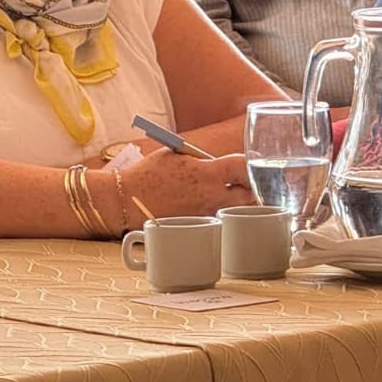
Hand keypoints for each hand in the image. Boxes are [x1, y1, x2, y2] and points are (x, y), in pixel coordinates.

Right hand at [111, 150, 253, 229]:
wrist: (124, 200)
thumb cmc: (148, 173)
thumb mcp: (176, 154)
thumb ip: (202, 159)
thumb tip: (220, 162)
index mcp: (206, 173)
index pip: (244, 167)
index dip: (254, 164)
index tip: (256, 163)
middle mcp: (210, 196)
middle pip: (251, 195)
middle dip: (256, 189)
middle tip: (255, 184)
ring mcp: (205, 214)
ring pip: (237, 212)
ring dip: (243, 205)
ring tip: (240, 197)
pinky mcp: (196, 228)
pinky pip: (219, 221)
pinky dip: (223, 216)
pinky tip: (222, 211)